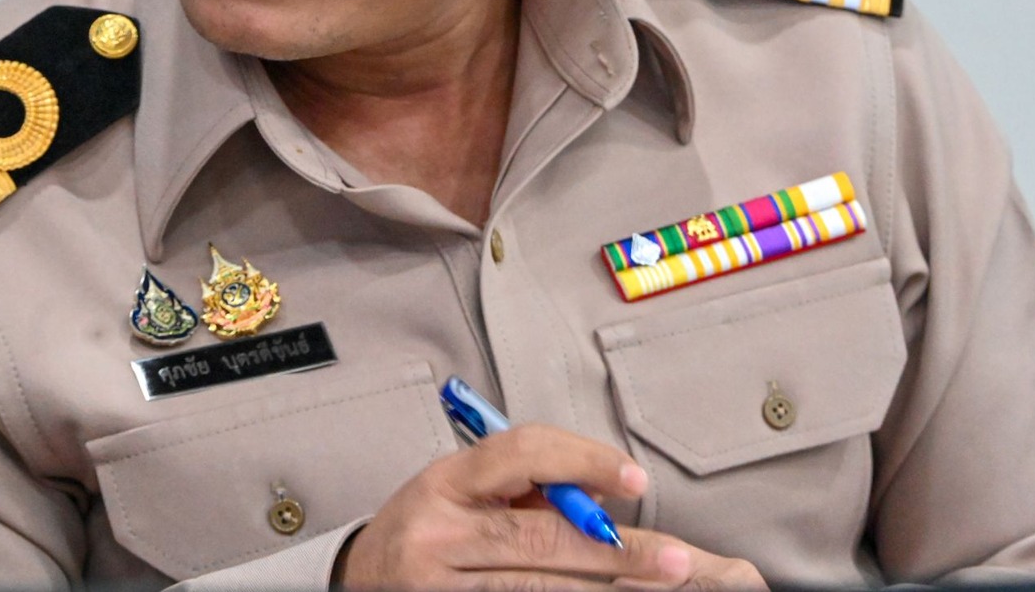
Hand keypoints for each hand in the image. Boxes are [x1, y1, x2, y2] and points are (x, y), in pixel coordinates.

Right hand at [337, 422, 766, 590]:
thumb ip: (528, 486)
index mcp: (447, 480)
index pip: (520, 455)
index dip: (582, 461)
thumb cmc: (430, 522)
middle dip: (613, 548)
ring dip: (602, 586)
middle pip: (539, 538)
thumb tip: (606, 494)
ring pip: (537, 585)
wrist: (359, 579)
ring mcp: (441, 584)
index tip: (634, 479)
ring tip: (655, 583)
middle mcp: (440, 531)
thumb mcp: (465, 487)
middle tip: (674, 560)